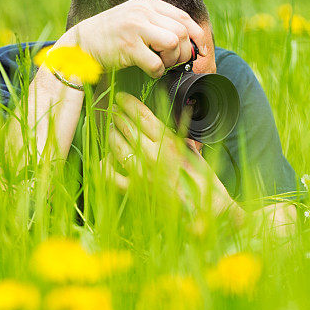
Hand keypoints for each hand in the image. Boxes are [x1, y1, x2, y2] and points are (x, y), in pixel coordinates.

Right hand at [57, 0, 206, 78]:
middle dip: (183, 52)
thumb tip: (191, 39)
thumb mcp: (135, 19)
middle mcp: (142, 11)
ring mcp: (134, 27)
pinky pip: (157, 63)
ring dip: (170, 60)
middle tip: (171, 61)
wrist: (80, 45)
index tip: (202, 51)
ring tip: (158, 63)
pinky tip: (146, 70)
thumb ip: (158, 23)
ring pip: (173, 44)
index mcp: (147, 2)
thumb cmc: (111, 37)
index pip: (184, 17)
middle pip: (182, 32)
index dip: (197, 37)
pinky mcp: (128, 46)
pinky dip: (156, 72)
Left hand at [101, 92, 241, 219]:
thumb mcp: (194, 154)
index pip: (142, 116)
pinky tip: (105, 159)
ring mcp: (141, 174)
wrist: (204, 210)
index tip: (122, 98)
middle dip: (118, 116)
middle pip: (127, 128)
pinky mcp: (135, 191)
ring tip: (111, 130)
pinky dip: (104, 165)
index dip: (129, 104)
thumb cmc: (204, 182)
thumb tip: (173, 129)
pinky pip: (110, 175)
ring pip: (116, 147)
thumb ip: (180, 139)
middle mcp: (152, 156)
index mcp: (169, 143)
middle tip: (114, 110)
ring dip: (111, 135)